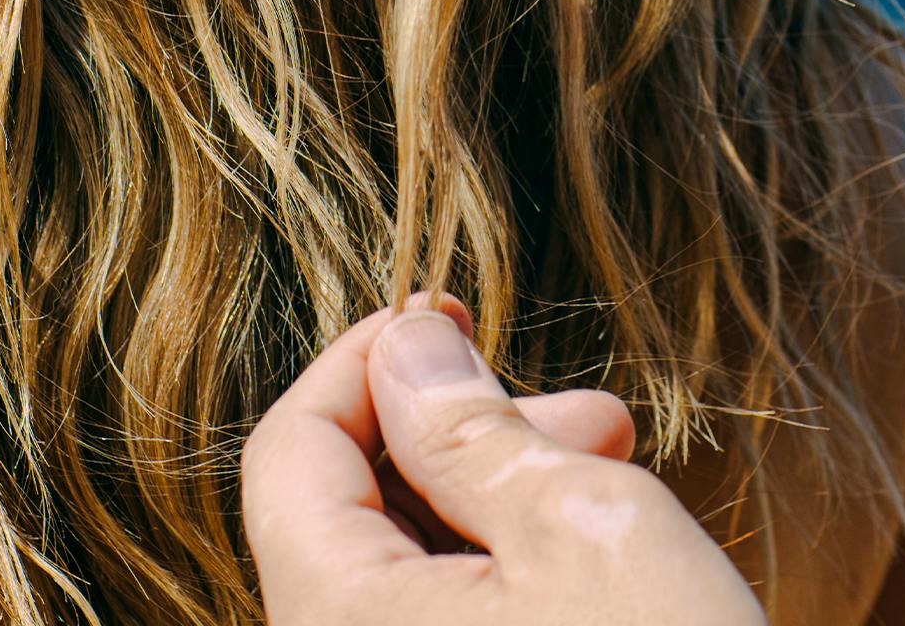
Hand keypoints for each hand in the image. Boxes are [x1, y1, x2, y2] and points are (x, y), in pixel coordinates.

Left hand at [242, 302, 762, 625]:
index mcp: (338, 625)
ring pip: (399, 580)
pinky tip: (595, 569)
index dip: (366, 360)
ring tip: (615, 485)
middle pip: (345, 516)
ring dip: (495, 507)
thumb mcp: (587, 524)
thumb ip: (473, 427)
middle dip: (465, 435)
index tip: (452, 309)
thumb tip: (406, 340)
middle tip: (596, 417)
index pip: (288, 453)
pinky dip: (500, 583)